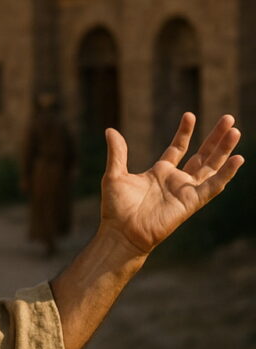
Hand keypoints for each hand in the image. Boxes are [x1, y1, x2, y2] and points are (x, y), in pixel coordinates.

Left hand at [100, 113, 244, 254]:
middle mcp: (176, 180)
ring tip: (235, 131)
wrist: (121, 233)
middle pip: (202, 155)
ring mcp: (185, 191)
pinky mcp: (192, 202)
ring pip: (211, 167)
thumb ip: (117, 152)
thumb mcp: (114, 175)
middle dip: (215, 137)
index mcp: (159, 172)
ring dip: (224, 150)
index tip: (189, 115)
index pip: (178, 148)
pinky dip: (226, 174)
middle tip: (228, 118)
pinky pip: (213, 186)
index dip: (185, 132)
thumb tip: (110, 130)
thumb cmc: (116, 208)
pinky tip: (238, 159)